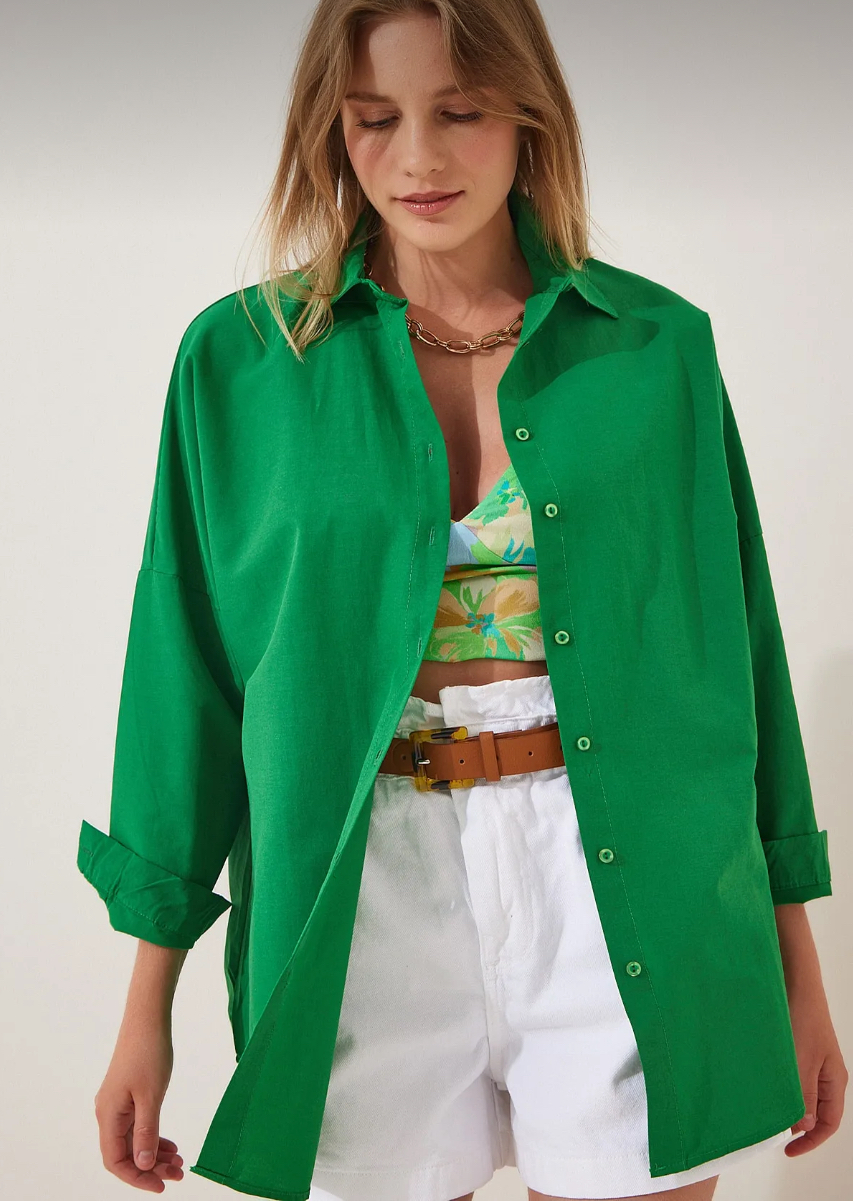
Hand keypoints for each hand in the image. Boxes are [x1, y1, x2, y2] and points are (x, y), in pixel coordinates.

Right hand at [94, 1021, 183, 1192]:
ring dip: (155, 1154)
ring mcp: (117, 1104)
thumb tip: (143, 1165)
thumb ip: (147, 1132)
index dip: (137, 1177)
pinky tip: (171, 1144)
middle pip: (125, 1153)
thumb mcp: (151, 1096)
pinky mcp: (128, 1096)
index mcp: (108, 1115)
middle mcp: (108, 1113)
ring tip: (180, 1162)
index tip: (162, 1185)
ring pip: (133, 1140)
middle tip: (179, 1174)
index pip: (115, 1161)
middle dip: (151, 1168)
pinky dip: (154, 1137)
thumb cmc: (149, 1052)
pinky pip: (138, 1126)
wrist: (147, 1019)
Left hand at [775, 903, 848, 1158]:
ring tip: (757, 1107)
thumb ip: (802, 1097)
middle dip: (792, 1124)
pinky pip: (785, 1073)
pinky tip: (753, 1081)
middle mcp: (824, 1071)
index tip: (786, 1151)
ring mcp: (808, 1057)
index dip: (810, 1142)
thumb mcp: (800, 1062)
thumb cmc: (800, 1017)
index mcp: (834, 1080)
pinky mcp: (792, 1044)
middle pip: (812, 1110)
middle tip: (766, 1130)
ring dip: (780, 1102)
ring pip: (796, 1091)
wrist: (792, 976)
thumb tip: (801, 1129)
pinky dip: (772, 1083)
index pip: (828, 1124)